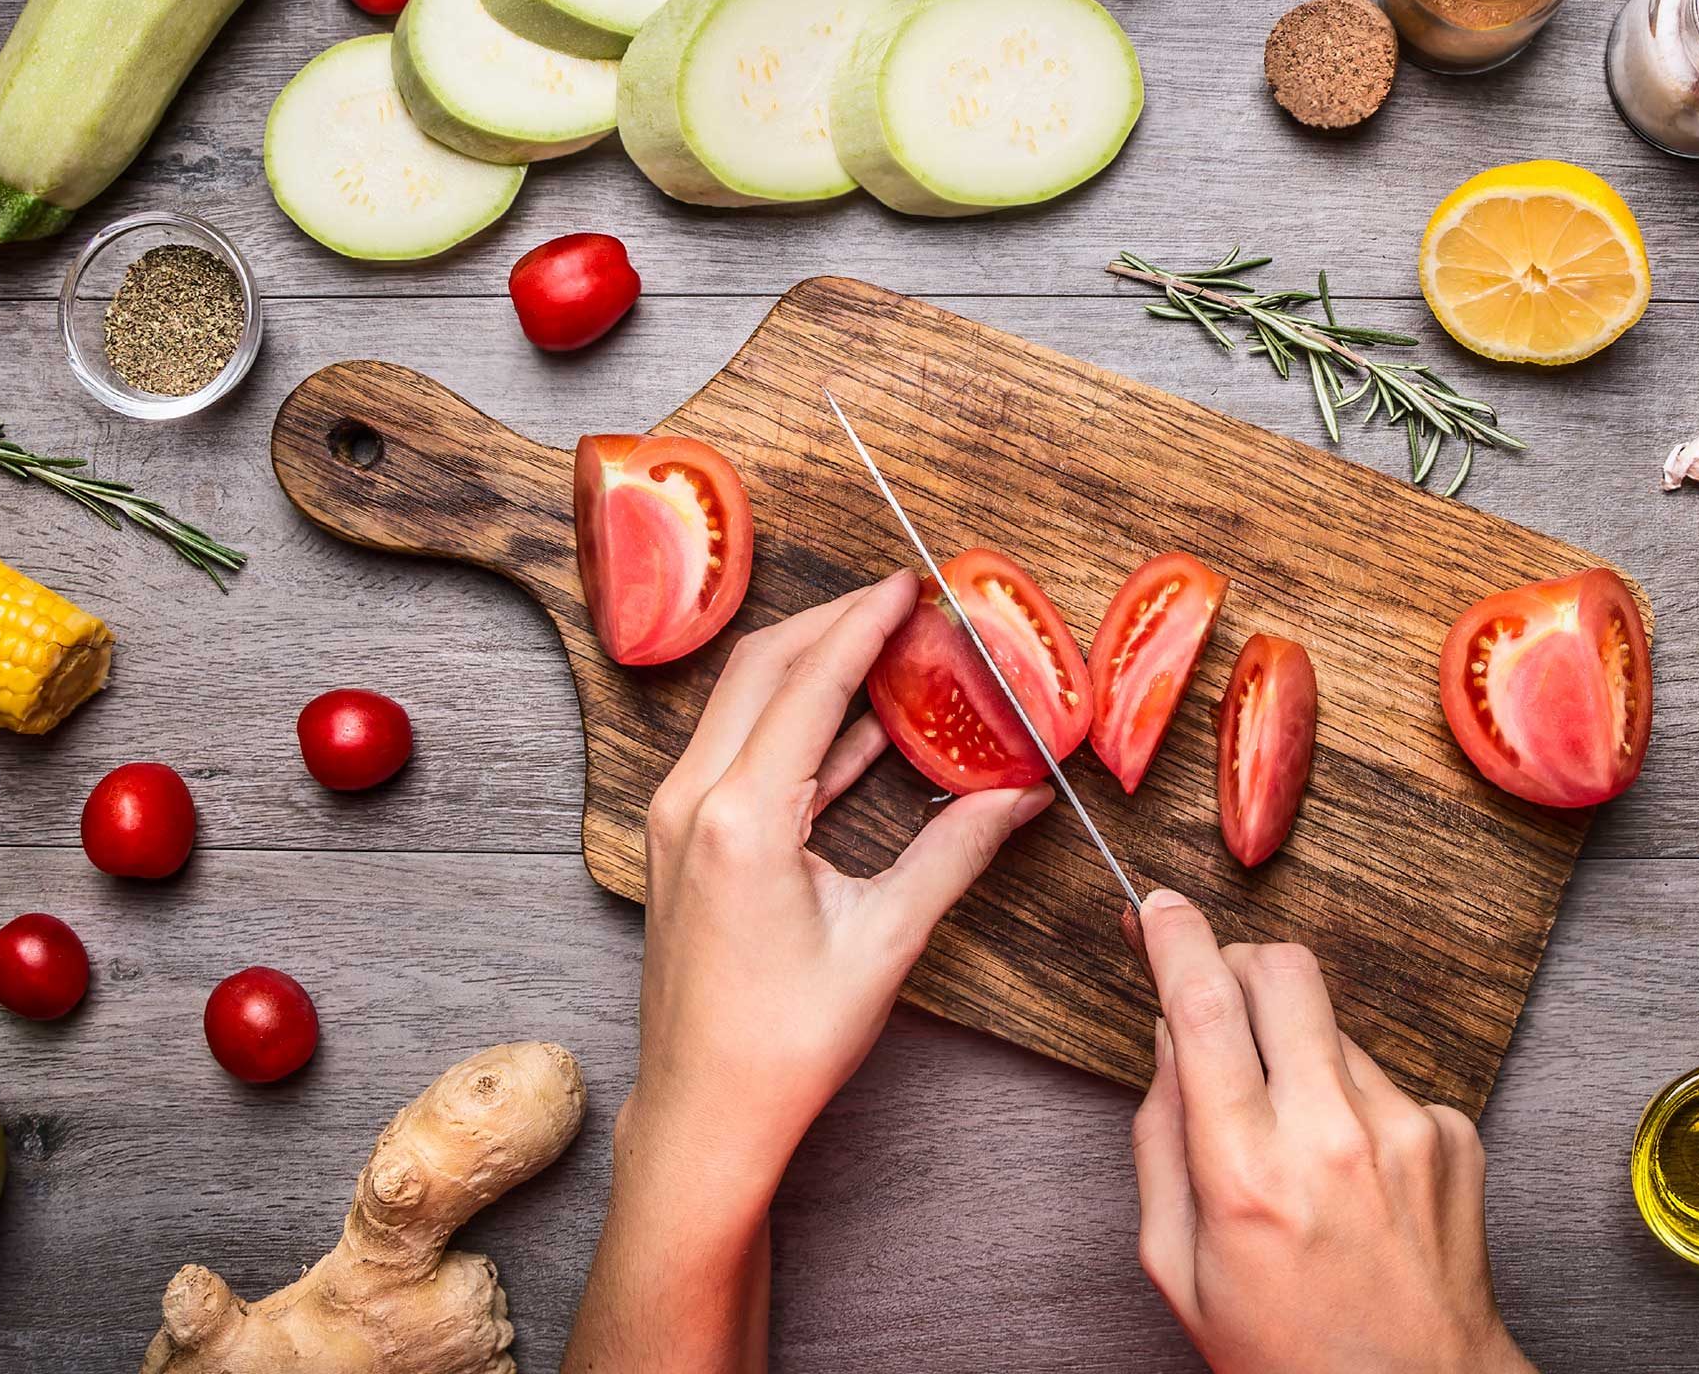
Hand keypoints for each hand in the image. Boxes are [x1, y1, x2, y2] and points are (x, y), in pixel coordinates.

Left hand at [565, 575, 1051, 1373]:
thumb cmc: (786, 1043)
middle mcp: (694, 802)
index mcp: (742, 818)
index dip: (864, 624)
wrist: (704, 1113)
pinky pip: (738, 748)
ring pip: (742, 702)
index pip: (810, 683)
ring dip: (811, 666)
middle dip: (833, 622)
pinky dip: (795, 721)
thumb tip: (1020, 798)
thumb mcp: (885, 941)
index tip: (910, 585)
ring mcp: (678, 818)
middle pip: (762, 667)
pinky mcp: (682, 839)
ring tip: (888, 646)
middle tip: (902, 601)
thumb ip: (953, 853)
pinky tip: (861, 725)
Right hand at [1130, 891, 1533, 1373]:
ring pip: (1331, 1022)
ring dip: (1297, 1047)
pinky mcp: (1453, 1133)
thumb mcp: (1177, 1264)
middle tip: (1218, 1004)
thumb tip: (1168, 1037)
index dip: (1174, 938)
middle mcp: (1334, 1137)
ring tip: (1294, 1138)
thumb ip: (1159, 1138)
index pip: (1204, 1008)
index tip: (1157, 906)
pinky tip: (1351, 1172)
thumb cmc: (1286, 1351)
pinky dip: (1352, 1099)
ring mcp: (1406, 1129)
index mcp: (1248, 1172)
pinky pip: (1382, 1074)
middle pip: (1283, 969)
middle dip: (1238, 964)